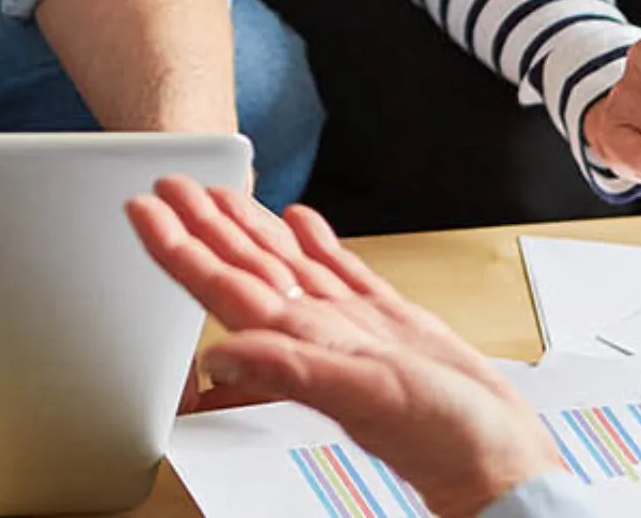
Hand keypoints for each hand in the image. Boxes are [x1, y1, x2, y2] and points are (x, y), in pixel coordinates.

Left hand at [126, 177, 562, 517]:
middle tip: (168, 184)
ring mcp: (350, 326)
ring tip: (221, 193)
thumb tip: (216, 356)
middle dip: (203, 224)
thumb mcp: (361, 394)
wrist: (494, 456)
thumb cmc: (439, 437)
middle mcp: (315, 331)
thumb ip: (289, 370)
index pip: (220, 285)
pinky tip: (302, 223)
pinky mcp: (388, 323)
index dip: (179, 247)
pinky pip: (340, 273)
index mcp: (299, 343)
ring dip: (252, 228)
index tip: (146, 209)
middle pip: (244, 266)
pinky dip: (318, 244)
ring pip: (287, 264)